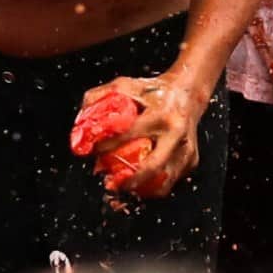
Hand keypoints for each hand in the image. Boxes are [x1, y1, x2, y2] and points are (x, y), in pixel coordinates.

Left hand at [81, 73, 210, 198]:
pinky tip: (139, 183)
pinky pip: (171, 179)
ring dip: (142, 187)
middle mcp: (176, 134)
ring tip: (123, 187)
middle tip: (111, 184)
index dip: (108, 147)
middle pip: (153, 166)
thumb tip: (81, 121)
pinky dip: (154, 185)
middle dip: (130, 179)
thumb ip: (100, 97)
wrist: (187, 93)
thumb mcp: (125, 85)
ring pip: (164, 179)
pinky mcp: (192, 159)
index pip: (129, 135)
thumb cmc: (153, 91)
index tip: (93, 153)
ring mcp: (186, 149)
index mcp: (160, 115)